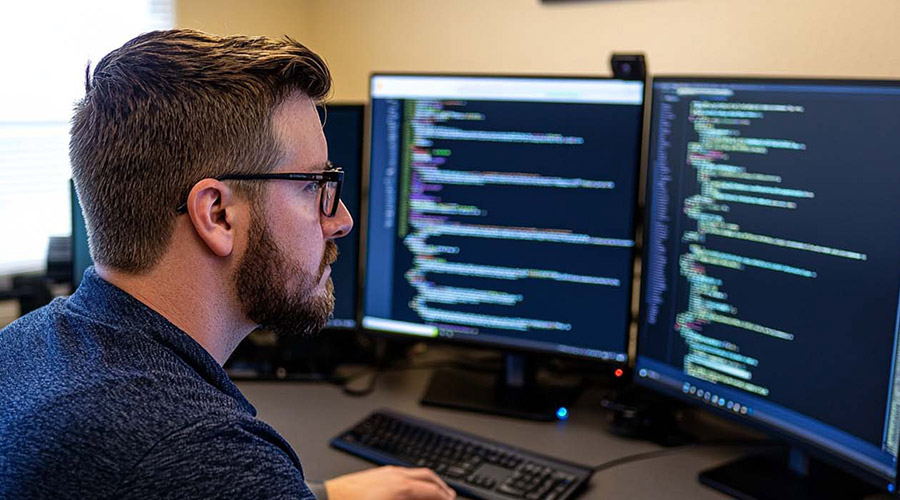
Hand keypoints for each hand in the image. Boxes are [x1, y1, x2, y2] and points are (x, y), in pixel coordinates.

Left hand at [325, 465, 455, 499]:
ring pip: (416, 472)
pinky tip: (411, 487)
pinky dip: (415, 479)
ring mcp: (386, 471)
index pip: (433, 491)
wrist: (327, 499)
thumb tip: (424, 499)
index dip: (445, 497)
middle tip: (449, 495)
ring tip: (434, 490)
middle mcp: (396, 475)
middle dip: (441, 486)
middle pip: (428, 477)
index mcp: (402, 487)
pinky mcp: (377, 473)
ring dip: (428, 481)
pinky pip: (403, 472)